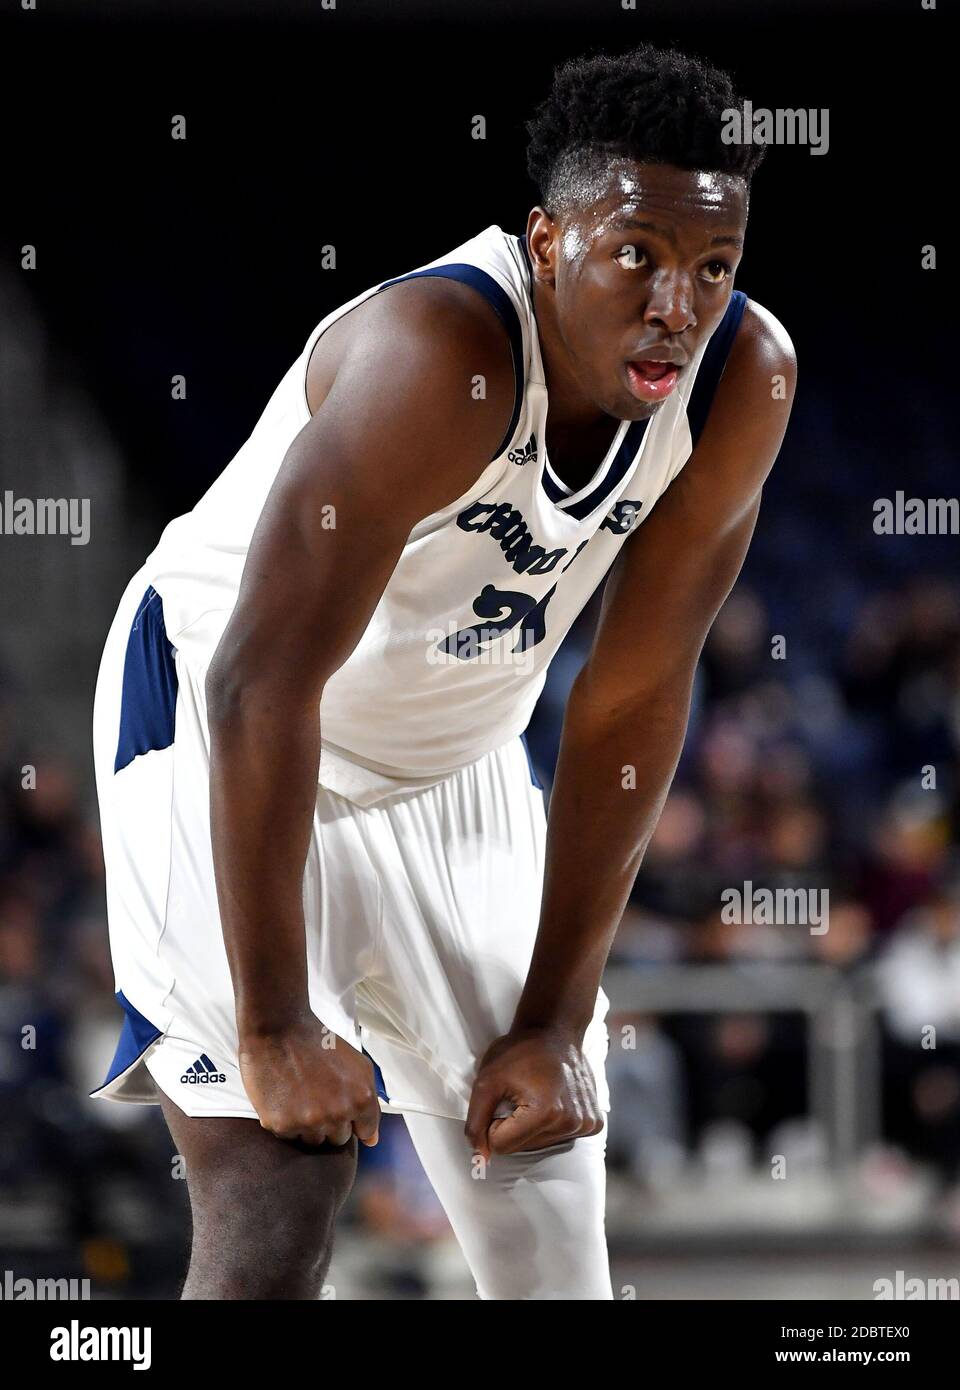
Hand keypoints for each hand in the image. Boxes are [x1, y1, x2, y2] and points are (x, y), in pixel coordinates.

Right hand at [239, 1014, 380, 1147]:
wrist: (280, 1030)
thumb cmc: (319, 1045)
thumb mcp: (359, 1066)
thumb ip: (371, 1103)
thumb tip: (371, 1140)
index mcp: (360, 1100)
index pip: (364, 1132)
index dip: (352, 1118)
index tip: (340, 1105)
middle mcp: (337, 1114)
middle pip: (337, 1139)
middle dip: (330, 1122)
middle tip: (317, 1096)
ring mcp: (308, 1122)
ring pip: (312, 1141)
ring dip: (308, 1125)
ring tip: (300, 1096)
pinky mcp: (281, 1125)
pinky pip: (288, 1136)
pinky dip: (286, 1121)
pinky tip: (285, 1098)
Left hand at [465, 1025, 602, 1159]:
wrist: (555, 1031)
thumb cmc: (519, 1052)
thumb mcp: (486, 1080)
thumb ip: (476, 1121)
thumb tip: (480, 1157)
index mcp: (545, 1113)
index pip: (501, 1145)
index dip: (494, 1122)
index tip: (503, 1098)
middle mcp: (571, 1123)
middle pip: (522, 1148)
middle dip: (513, 1126)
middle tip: (520, 1095)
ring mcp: (586, 1124)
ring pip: (539, 1145)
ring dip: (531, 1125)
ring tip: (537, 1095)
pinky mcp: (594, 1124)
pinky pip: (560, 1138)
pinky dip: (551, 1125)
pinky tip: (553, 1100)